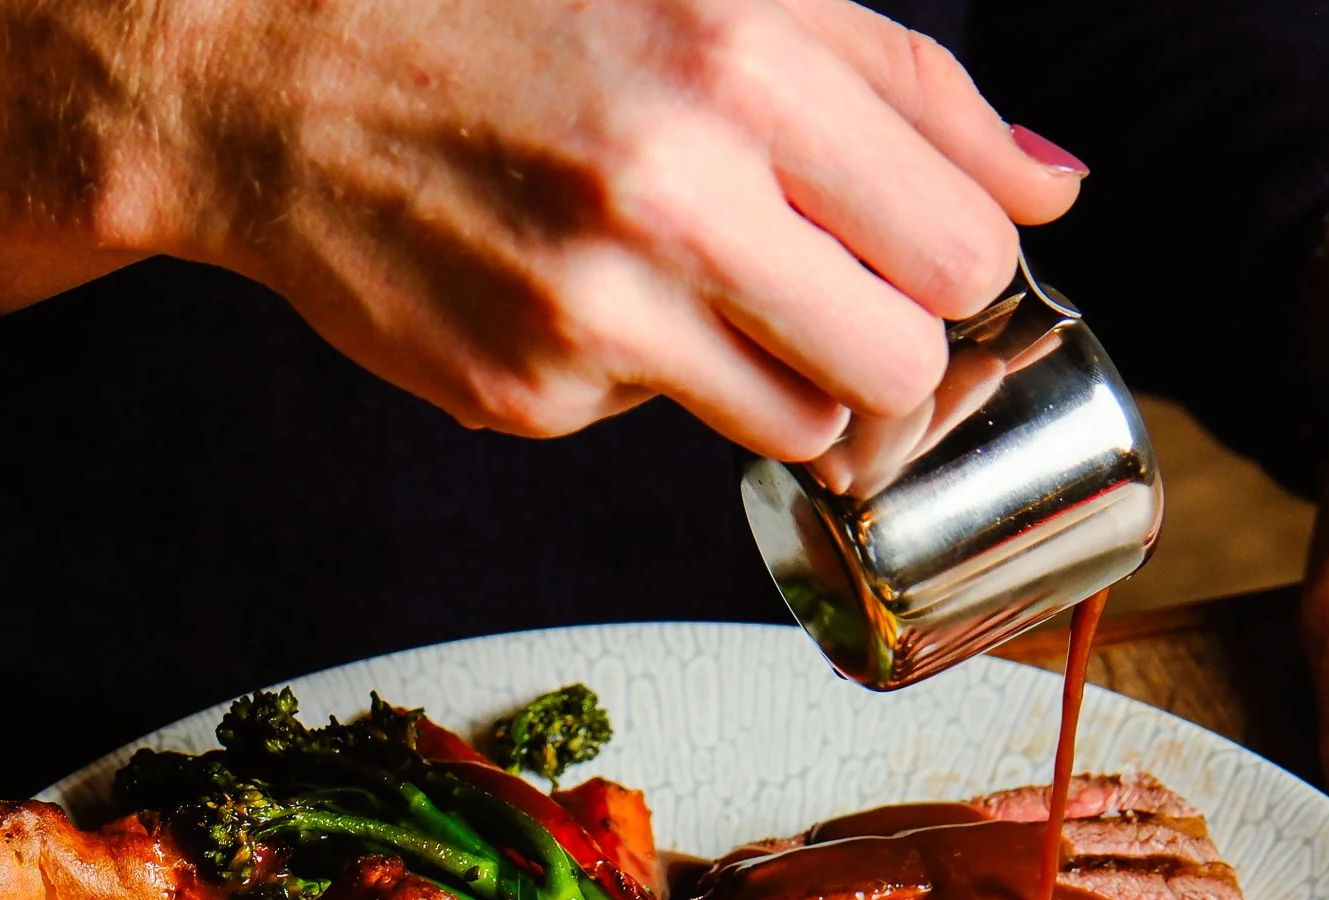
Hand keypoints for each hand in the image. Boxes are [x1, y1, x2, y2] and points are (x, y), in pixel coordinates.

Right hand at [0, 0, 1083, 461]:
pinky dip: (645, 380)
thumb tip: (1056, 185)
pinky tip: (574, 298)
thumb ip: (898, 85)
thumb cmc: (510, 14)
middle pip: (906, 359)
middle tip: (824, 304)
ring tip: (694, 294)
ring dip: (779, 381)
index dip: (956, 268)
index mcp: (746, 52)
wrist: (272, 71)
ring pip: (804, 426)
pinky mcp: (530, 392)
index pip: (968, 239)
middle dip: (888, 348)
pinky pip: (665, 429)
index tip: (910, 261)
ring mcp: (598, 304)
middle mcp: (679, 181)